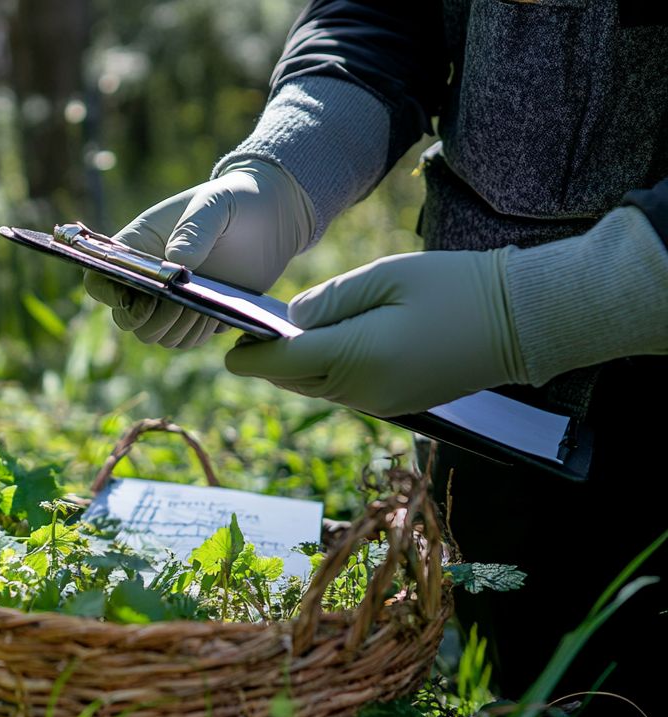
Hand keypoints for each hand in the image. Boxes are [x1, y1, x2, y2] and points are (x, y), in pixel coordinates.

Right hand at [84, 159, 311, 347]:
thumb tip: (176, 263)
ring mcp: (172, 300)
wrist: (272, 216)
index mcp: (137, 247)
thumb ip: (193, 230)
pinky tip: (216, 311)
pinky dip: (197, 333)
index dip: (107, 294)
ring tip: (202, 305)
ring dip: (176, 328)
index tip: (133, 296)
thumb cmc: (234, 200)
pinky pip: (185, 339)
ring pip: (156, 335)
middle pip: (127, 319)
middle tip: (177, 304)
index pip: (100, 278)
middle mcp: (149, 278)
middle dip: (148, 319)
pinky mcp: (197, 314)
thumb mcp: (214, 205)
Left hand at [224, 249, 528, 416]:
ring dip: (296, 368)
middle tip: (246, 336)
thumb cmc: (456, 288)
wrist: (523, 322)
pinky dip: (326, 373)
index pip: (282, 364)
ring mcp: (381, 403)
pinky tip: (324, 347)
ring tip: (279, 338)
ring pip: (318, 389)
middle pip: (294, 381)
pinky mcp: (398, 404)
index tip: (228, 342)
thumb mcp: (387, 277)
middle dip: (268, 361)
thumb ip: (332, 299)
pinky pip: (345, 392)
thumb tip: (290, 318)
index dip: (249, 355)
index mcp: (356, 358)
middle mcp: (363, 391)